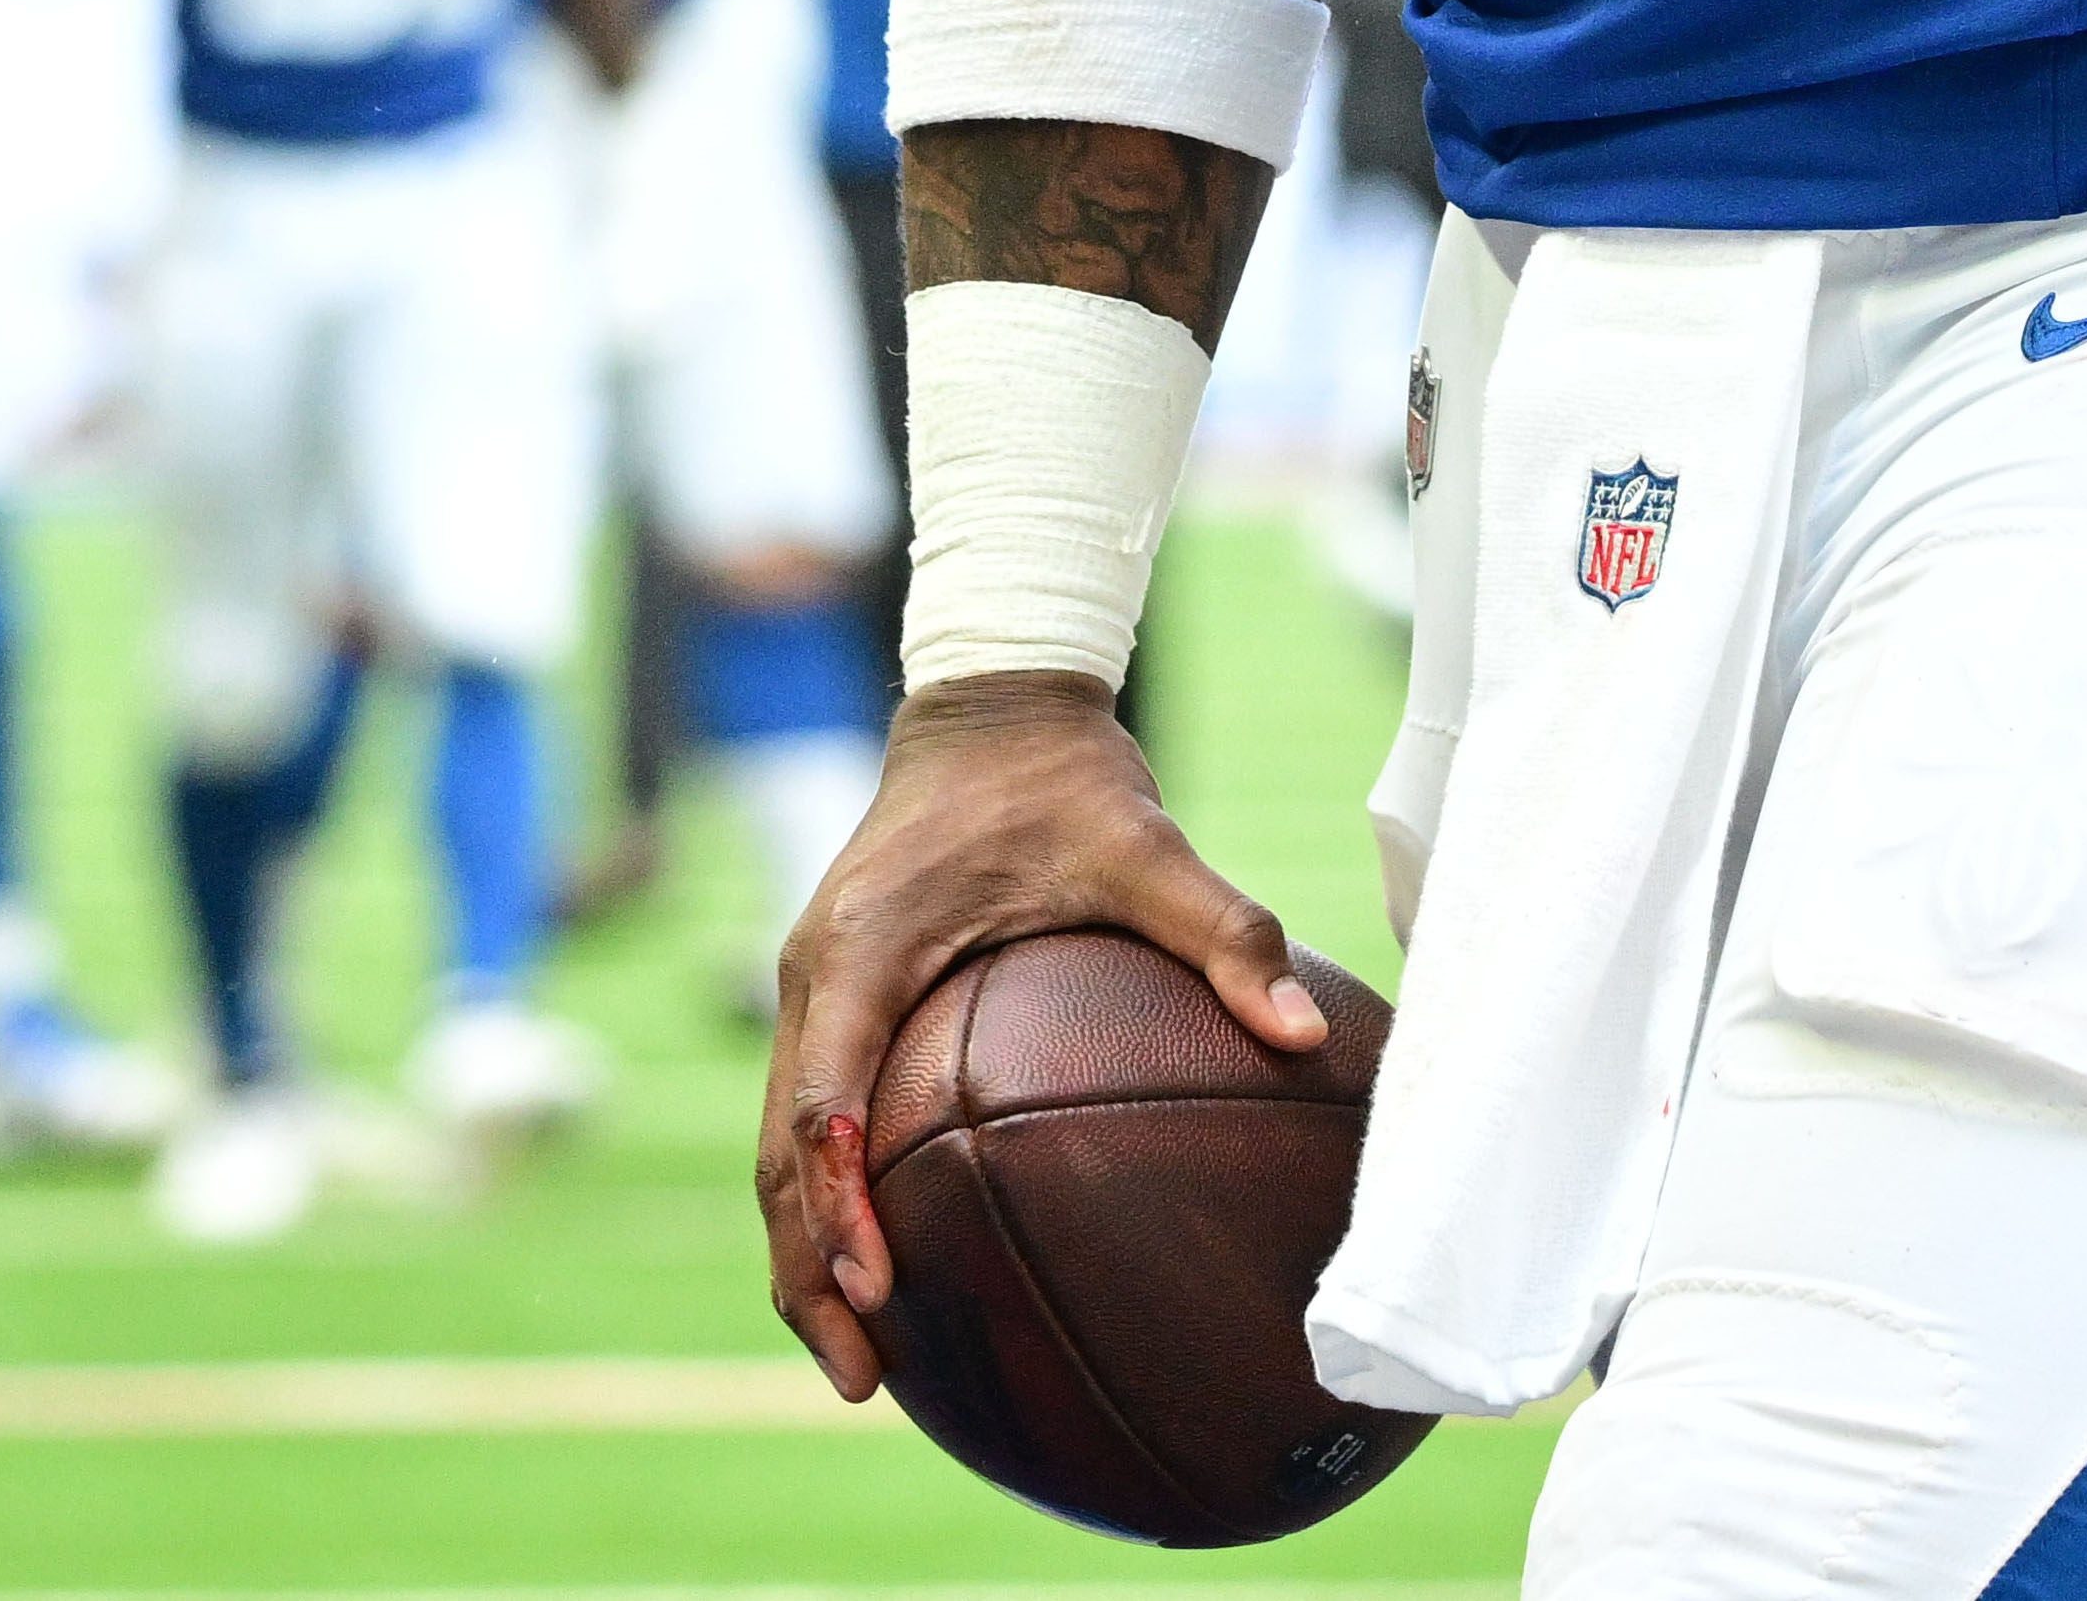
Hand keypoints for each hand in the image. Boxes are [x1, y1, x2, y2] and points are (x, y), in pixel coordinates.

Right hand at [758, 676, 1326, 1396]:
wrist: (995, 707)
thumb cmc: (1065, 780)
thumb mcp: (1148, 846)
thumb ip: (1223, 935)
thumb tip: (1307, 1030)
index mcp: (861, 951)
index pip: (824, 1101)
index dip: (838, 1203)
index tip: (875, 1286)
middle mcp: (815, 982)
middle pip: (779, 1158)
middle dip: (809, 1272)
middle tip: (861, 1378)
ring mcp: (814, 995)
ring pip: (780, 1154)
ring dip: (807, 1255)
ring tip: (859, 1360)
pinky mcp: (836, 1003)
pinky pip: (810, 1122)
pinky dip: (828, 1204)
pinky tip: (883, 1269)